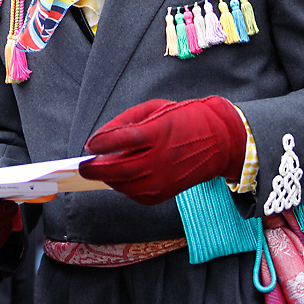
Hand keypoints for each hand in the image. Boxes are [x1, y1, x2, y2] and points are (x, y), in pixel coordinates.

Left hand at [79, 96, 246, 204]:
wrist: (219, 141)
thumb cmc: (184, 120)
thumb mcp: (154, 109)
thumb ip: (124, 123)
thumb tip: (99, 140)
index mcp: (157, 132)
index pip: (120, 140)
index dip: (101, 143)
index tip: (90, 145)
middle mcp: (160, 159)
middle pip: (118, 169)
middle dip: (96, 170)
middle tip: (84, 167)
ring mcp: (163, 179)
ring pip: (124, 185)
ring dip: (108, 179)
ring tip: (103, 170)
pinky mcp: (165, 193)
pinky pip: (135, 195)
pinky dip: (124, 187)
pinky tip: (123, 177)